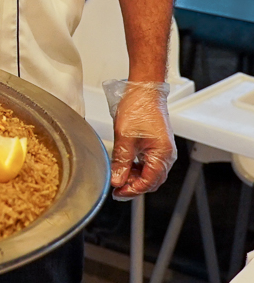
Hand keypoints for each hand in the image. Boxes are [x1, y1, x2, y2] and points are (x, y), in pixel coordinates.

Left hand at [103, 79, 176, 199]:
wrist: (144, 89)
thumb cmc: (138, 107)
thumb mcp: (124, 137)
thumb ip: (121, 161)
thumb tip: (117, 180)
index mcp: (162, 155)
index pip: (148, 182)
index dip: (132, 190)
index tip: (117, 193)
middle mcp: (166, 155)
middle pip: (151, 180)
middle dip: (134, 186)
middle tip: (116, 188)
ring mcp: (162, 150)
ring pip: (149, 172)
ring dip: (135, 176)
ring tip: (118, 176)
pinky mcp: (157, 144)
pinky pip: (148, 162)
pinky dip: (137, 167)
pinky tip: (125, 165)